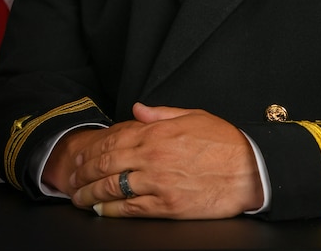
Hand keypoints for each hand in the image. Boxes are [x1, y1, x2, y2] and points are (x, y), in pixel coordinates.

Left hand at [67, 103, 262, 218]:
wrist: (248, 169)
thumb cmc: (224, 141)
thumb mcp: (193, 116)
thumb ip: (161, 113)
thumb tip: (137, 109)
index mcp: (159, 132)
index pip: (114, 139)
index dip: (92, 149)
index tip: (82, 155)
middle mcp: (153, 156)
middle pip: (107, 163)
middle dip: (84, 171)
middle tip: (72, 177)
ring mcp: (158, 183)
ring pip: (112, 188)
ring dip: (90, 193)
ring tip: (79, 197)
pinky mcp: (166, 206)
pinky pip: (130, 209)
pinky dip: (111, 210)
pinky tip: (100, 210)